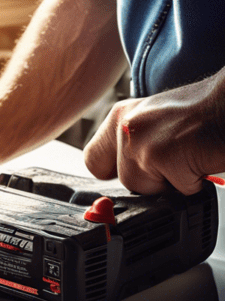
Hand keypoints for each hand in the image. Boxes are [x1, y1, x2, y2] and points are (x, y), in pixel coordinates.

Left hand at [84, 70, 224, 194]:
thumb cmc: (208, 111)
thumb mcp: (158, 121)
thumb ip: (135, 144)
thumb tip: (123, 174)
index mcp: (121, 116)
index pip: (93, 161)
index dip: (113, 174)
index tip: (132, 172)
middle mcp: (126, 126)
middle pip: (125, 181)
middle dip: (154, 180)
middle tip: (178, 158)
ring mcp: (141, 141)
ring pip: (146, 188)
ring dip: (173, 181)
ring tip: (190, 156)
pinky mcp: (162, 155)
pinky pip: (175, 190)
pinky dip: (194, 182)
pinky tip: (201, 159)